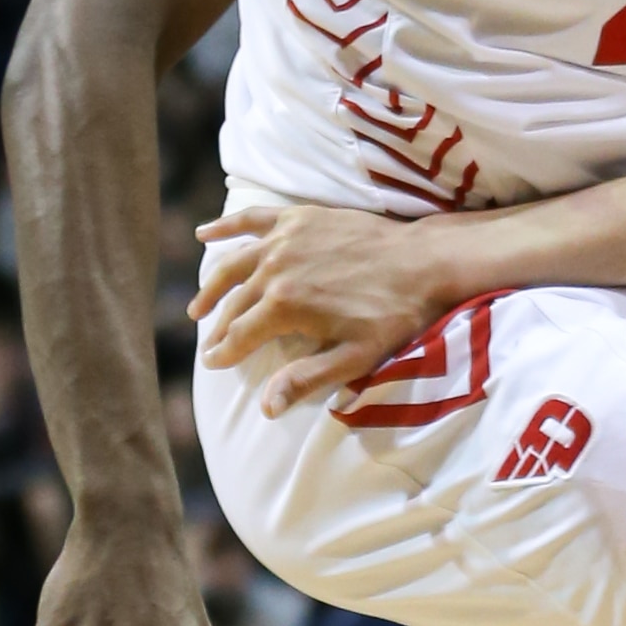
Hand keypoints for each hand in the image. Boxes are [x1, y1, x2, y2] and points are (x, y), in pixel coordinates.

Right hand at [191, 205, 452, 411]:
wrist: (426, 262)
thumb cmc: (394, 315)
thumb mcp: (356, 357)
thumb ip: (307, 378)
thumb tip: (265, 408)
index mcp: (284, 306)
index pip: (239, 335)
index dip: (223, 352)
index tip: (213, 363)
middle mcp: (275, 269)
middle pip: (234, 303)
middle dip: (218, 327)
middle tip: (209, 343)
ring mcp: (285, 239)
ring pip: (234, 265)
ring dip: (212, 286)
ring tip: (199, 307)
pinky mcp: (300, 217)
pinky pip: (253, 219)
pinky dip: (225, 226)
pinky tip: (204, 234)